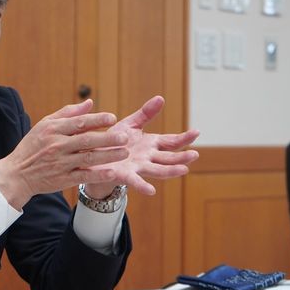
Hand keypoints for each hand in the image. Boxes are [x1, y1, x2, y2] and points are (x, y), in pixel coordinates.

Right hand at [0, 99, 129, 209]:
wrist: (17, 174)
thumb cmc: (32, 146)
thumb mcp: (45, 125)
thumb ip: (68, 113)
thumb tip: (90, 102)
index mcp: (52, 130)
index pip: (78, 122)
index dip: (97, 119)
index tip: (113, 118)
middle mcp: (56, 145)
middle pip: (86, 140)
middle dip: (108, 138)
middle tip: (125, 137)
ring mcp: (60, 163)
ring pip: (88, 158)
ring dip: (108, 155)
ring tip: (125, 153)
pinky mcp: (62, 179)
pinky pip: (83, 176)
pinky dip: (98, 174)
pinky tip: (113, 172)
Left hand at [84, 96, 198, 196]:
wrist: (93, 157)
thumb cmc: (113, 141)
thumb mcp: (130, 124)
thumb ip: (146, 113)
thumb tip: (161, 98)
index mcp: (151, 144)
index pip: (171, 141)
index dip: (184, 138)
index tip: (196, 132)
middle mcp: (148, 158)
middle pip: (168, 158)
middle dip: (182, 157)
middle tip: (195, 155)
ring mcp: (138, 167)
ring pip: (157, 170)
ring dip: (171, 171)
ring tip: (184, 170)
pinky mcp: (124, 175)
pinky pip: (135, 181)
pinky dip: (143, 186)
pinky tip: (151, 191)